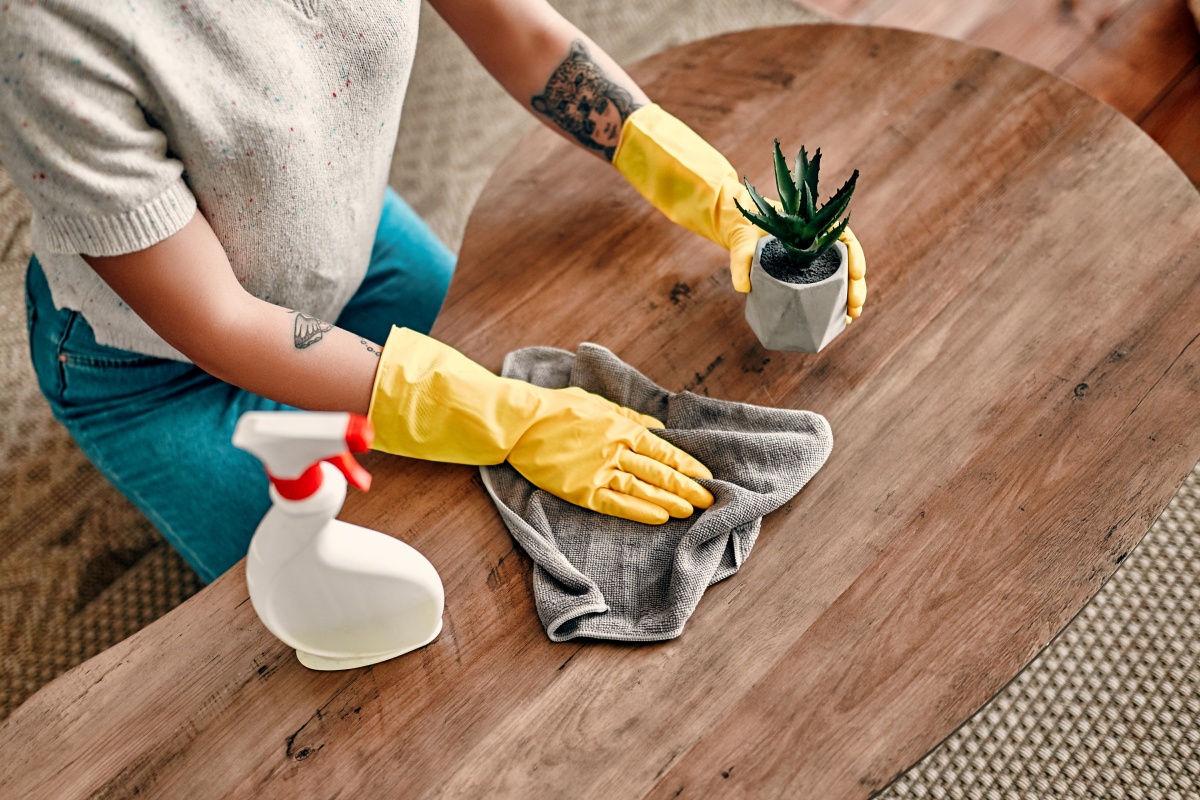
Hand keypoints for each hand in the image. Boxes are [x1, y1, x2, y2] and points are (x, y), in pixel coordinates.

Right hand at [508, 385, 713, 523]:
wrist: (520, 424)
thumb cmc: (559, 409)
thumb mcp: (599, 403)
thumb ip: (631, 416)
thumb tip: (658, 428)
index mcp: (623, 427)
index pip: (664, 450)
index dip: (688, 464)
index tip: (707, 476)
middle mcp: (616, 450)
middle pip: (660, 472)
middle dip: (687, 487)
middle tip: (710, 500)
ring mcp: (599, 471)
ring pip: (643, 490)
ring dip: (670, 501)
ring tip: (691, 512)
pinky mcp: (582, 491)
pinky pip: (617, 504)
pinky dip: (640, 511)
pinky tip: (660, 517)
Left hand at [614, 104, 866, 320]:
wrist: (736, 224)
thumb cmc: (743, 226)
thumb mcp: (741, 240)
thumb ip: (740, 259)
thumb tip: (743, 287)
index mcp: (811, 227)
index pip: (843, 238)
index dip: (854, 256)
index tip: (858, 274)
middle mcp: (817, 241)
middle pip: (846, 262)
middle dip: (855, 286)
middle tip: (855, 308)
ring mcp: (812, 256)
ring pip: (838, 276)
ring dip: (847, 296)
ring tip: (850, 318)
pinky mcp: (803, 270)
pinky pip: (823, 284)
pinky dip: (832, 300)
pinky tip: (836, 317)